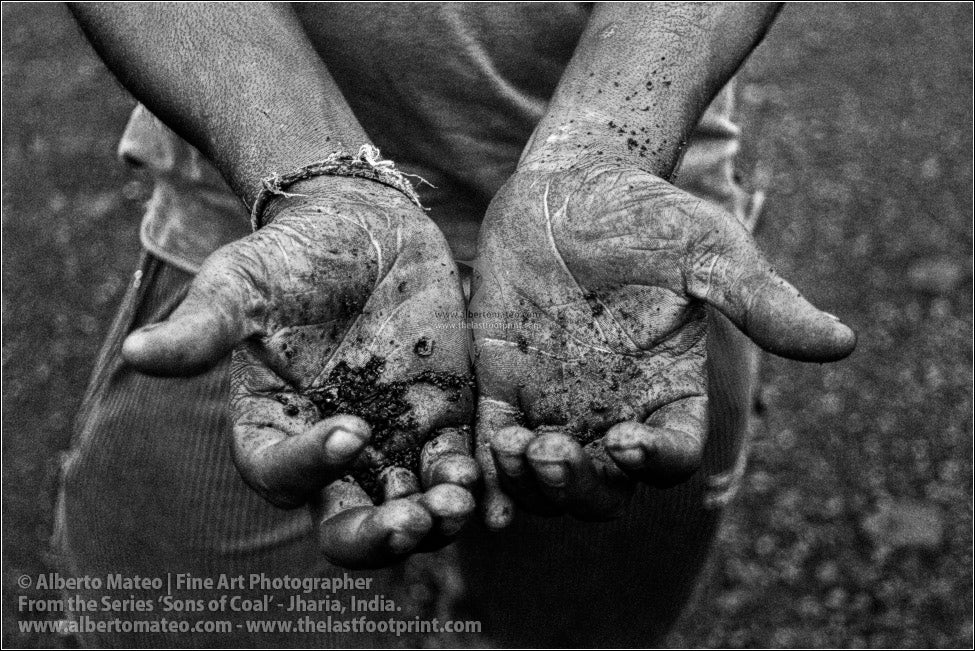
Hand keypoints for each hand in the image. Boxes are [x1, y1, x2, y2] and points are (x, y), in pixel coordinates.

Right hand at [122, 177, 477, 567]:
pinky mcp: (443, 416)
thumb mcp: (243, 282)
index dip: (312, 465)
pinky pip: (459, 465)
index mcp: (274, 427)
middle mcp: (333, 448)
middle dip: (378, 534)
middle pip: (348, 521)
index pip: (282, 473)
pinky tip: (490, 482)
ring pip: (411, 505)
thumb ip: (205, 325)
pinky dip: (475, 483)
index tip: (350, 429)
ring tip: (458, 500)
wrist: (362, 223)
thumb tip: (134, 354)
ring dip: (436, 516)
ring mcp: (393, 437)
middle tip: (411, 519)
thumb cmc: (291, 254)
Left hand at [472, 156, 854, 526]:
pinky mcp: (504, 386)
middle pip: (607, 487)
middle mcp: (615, 408)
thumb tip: (844, 342)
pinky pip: (494, 444)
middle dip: (582, 487)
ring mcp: (557, 402)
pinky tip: (477, 475)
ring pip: (549, 479)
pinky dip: (489, 472)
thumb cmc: (647, 210)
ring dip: (533, 485)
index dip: (653, 462)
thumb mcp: (707, 251)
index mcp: (671, 389)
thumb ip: (760, 302)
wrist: (569, 181)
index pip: (671, 454)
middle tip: (555, 452)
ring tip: (516, 449)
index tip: (625, 441)